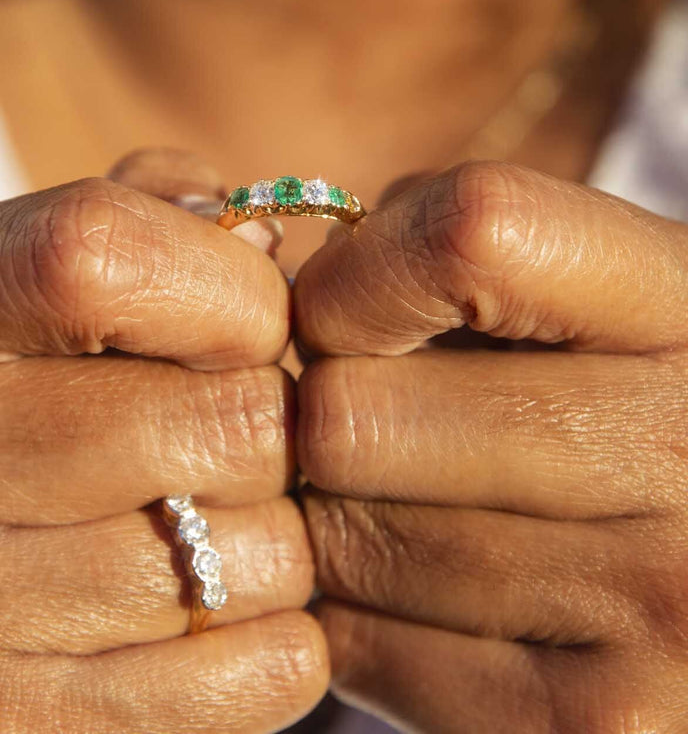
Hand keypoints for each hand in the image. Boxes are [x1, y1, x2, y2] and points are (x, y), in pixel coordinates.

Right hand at [0, 149, 327, 732]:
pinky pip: (263, 674)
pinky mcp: (10, 729)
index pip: (105, 261)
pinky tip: (204, 602)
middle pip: (229, 424)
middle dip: (268, 416)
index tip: (241, 315)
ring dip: (272, 527)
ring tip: (198, 512)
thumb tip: (272, 252)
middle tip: (228, 422)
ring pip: (265, 554)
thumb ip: (134, 219)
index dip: (227, 284)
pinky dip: (275, 636)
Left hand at [294, 160, 687, 732]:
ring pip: (343, 542)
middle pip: (354, 418)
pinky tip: (419, 585)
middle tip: (362, 416)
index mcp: (686, 306)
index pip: (469, 235)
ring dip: (333, 516)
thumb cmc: (610, 389)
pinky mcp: (600, 727)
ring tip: (400, 496)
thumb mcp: (578, 285)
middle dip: (324, 411)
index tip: (350, 308)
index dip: (360, 274)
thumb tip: (273, 296)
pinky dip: (359, 617)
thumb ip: (437, 245)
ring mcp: (658, 603)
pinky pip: (363, 653)